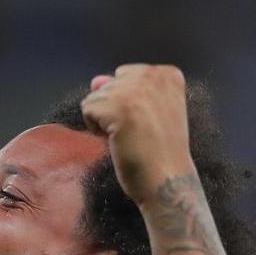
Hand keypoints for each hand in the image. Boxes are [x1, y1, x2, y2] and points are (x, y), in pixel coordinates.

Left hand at [80, 64, 195, 202]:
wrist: (167, 180)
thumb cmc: (160, 151)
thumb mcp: (149, 111)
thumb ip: (124, 89)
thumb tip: (96, 80)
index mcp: (168, 74)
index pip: (126, 76)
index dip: (128, 103)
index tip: (147, 122)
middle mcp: (153, 75)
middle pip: (110, 84)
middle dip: (114, 109)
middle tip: (137, 132)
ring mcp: (134, 89)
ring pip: (96, 96)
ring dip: (105, 120)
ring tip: (129, 137)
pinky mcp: (116, 106)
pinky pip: (87, 108)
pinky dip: (96, 129)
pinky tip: (117, 140)